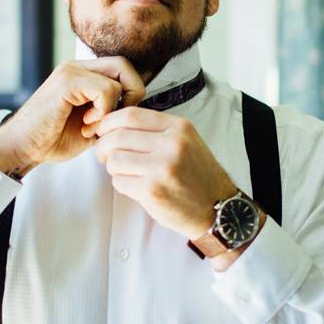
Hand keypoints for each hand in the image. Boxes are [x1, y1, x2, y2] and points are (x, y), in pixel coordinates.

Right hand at [0, 58, 145, 172]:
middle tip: (117, 118)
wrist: (22, 148)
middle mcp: (76, 68)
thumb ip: (110, 112)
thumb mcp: (90, 124)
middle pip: (124, 65)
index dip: (131, 91)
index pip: (121, 68)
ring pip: (117, 78)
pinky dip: (103, 111)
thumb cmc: (52, 139)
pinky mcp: (67, 82)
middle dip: (132, 93)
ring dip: (113, 109)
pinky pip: (105, 90)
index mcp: (81, 75)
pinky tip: (86, 126)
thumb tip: (137, 111)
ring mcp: (71, 72)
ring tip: (93, 126)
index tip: (119, 117)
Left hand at [92, 107, 236, 239]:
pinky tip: (137, 187)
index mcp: (178, 127)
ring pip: (114, 159)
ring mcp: (162, 167)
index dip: (109, 123)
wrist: (219, 208)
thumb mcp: (186, 141)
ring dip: (114, 168)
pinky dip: (122, 184)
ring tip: (129, 173)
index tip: (104, 131)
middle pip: (117, 136)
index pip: (130, 115)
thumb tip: (115, 126)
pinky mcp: (153, 190)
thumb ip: (156, 131)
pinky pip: (119, 182)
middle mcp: (172, 144)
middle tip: (106, 155)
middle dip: (103, 146)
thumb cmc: (199, 176)